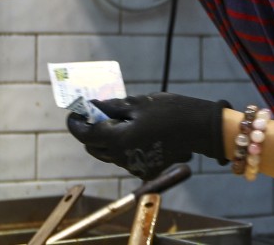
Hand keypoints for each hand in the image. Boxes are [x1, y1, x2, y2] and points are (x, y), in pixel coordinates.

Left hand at [66, 92, 228, 180]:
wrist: (199, 128)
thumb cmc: (168, 111)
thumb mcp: (136, 104)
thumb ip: (109, 108)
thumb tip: (89, 108)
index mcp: (118, 140)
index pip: (85, 134)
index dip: (75, 122)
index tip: (74, 112)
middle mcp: (123, 158)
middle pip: (93, 147)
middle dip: (90, 131)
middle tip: (97, 113)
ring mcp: (135, 167)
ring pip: (108, 154)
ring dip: (106, 139)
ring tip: (118, 120)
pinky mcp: (146, 170)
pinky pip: (125, 158)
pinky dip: (122, 146)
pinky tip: (134, 131)